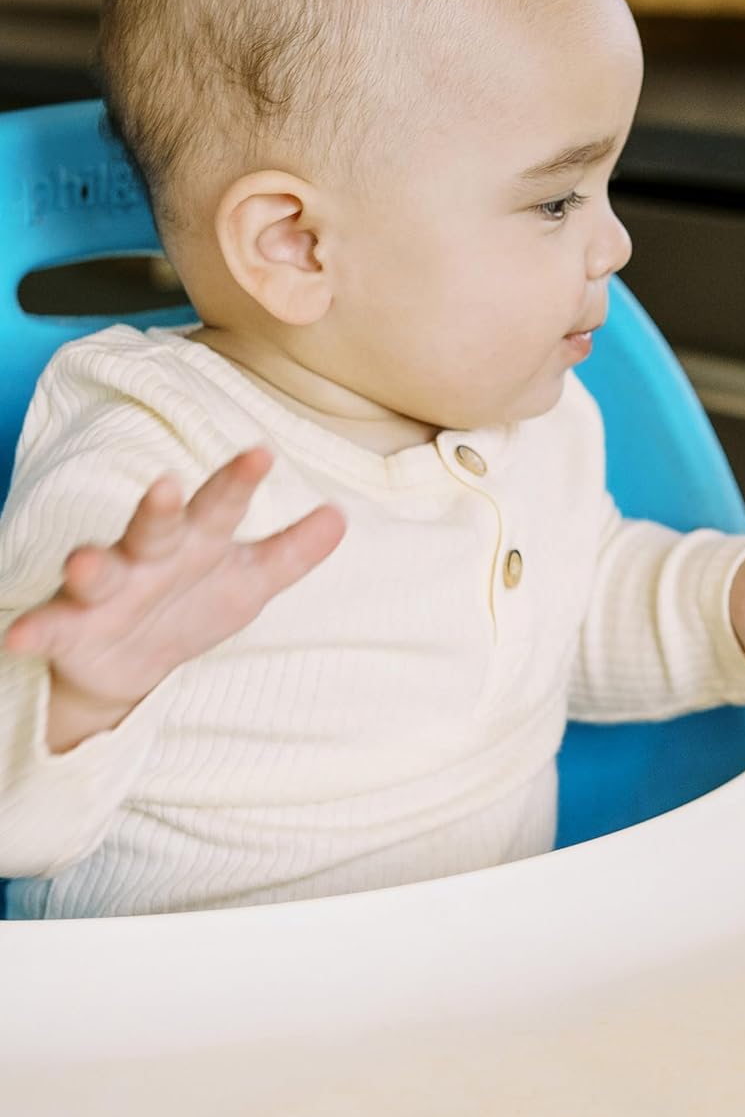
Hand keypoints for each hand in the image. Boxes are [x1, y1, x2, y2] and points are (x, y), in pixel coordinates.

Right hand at [3, 448, 344, 752]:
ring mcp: (104, 591)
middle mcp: (146, 556)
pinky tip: (21, 635)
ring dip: (88, 565)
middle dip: (160, 507)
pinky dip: (36, 631)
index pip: (221, 506)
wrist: (131, 663)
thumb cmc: (194, 604)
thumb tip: (340, 517)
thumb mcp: (249, 582)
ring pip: (96, 572)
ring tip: (82, 559)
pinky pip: (50, 627)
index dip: (239, 481)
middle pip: (155, 526)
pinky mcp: (69, 629)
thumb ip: (292, 552)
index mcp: (195, 541)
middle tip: (168, 484)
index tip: (261, 452)